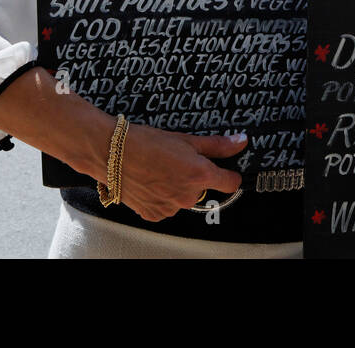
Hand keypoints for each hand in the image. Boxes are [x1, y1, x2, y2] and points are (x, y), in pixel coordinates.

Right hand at [116, 124, 246, 220]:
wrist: (113, 153)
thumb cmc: (147, 143)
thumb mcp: (186, 139)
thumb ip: (217, 145)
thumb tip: (241, 142)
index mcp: (199, 175)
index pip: (231, 184)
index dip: (230, 175)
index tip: (226, 171)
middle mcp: (187, 195)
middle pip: (203, 189)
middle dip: (195, 178)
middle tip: (177, 162)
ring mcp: (170, 208)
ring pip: (183, 198)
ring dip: (177, 188)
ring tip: (160, 171)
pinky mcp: (154, 215)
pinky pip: (166, 208)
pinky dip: (161, 198)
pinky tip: (151, 183)